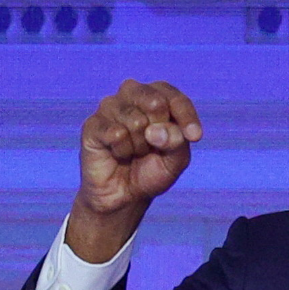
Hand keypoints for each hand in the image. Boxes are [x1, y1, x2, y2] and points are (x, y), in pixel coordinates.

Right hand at [68, 79, 202, 261]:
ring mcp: (110, 107)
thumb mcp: (176, 160)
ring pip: (136, 120)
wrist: (125, 194)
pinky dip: (123, 151)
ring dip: (140, 146)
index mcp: (158, 96)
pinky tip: (118, 154)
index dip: (186, 117)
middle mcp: (132, 94)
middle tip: (152, 146)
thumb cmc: (153, 170)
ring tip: (134, 151)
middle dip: (160, 133)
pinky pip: (116, 133)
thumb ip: (176, 142)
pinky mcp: (93, 124)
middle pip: (155, 102)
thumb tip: (155, 131)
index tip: (195, 137)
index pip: (175, 97)